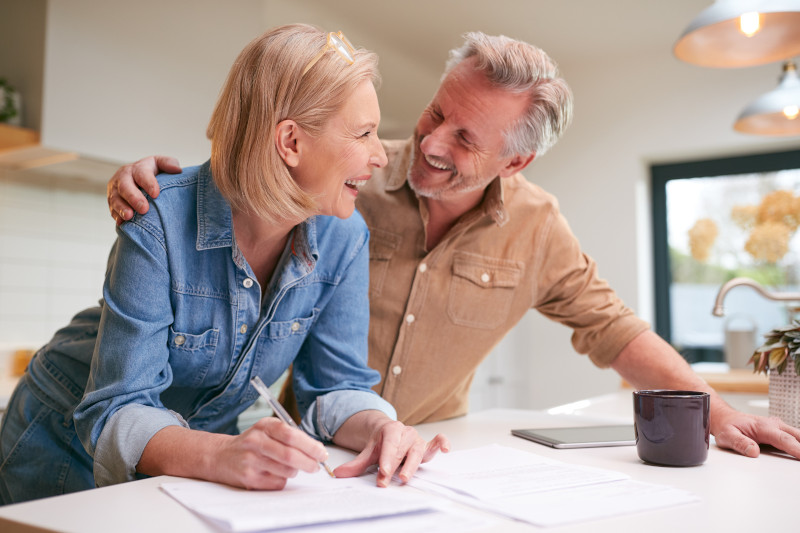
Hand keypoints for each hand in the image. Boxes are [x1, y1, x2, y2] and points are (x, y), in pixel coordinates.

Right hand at [107, 155, 179, 224]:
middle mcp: (124, 177)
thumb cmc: (152, 174)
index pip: (142, 174)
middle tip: (144, 209)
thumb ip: (168, 164)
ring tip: (129, 216)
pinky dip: (116, 216)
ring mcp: (115, 189)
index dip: (148, 183)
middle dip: (134, 197)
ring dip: (122, 208)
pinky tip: (121, 222)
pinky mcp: (111, 201)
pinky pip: (111, 208)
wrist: (136, 180)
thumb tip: (177, 170)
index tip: (156, 194)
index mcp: (138, 168)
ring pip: (115, 198)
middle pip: (125, 186)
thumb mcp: (160, 165)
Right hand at [212, 417, 329, 489]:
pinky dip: (283, 480)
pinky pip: (277, 482)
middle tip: (316, 466)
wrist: (220, 456)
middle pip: (290, 455)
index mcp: (264, 426)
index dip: (310, 445)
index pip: (291, 435)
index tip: (322, 453)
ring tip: (292, 467)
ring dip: (295, 471)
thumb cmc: (252, 443)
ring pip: (286, 470)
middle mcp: (256, 441)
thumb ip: (289, 435)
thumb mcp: (267, 430)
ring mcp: (251, 460)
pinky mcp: (248, 478)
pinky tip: (276, 474)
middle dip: (309, 462)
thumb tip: (316, 450)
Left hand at [333, 420, 448, 486]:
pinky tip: (445, 449)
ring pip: (417, 451)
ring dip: (412, 464)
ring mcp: (417, 439)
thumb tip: (339, 473)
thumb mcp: (368, 451)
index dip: (386, 459)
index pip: (388, 445)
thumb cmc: (381, 443)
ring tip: (405, 477)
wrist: (390, 432)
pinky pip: (436, 442)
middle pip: (401, 451)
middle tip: (386, 480)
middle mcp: (405, 433)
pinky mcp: (426, 446)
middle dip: (394, 466)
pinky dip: (442, 443)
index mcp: (391, 429)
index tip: (382, 472)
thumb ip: (356, 464)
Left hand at [711, 408, 799, 458]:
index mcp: (763, 426)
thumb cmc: (728, 426)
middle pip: (796, 436)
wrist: (726, 418)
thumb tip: (753, 452)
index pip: (784, 439)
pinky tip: (798, 454)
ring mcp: (778, 427)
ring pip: (797, 436)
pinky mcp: (780, 431)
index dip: (796, 449)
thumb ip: (739, 443)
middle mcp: (774, 424)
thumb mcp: (727, 435)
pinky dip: (799, 444)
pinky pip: (794, 437)